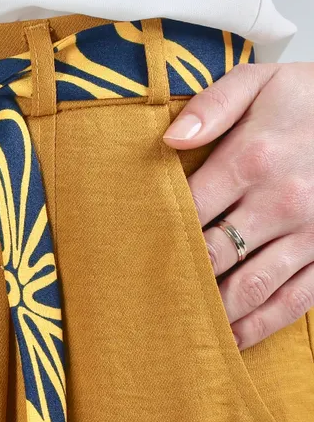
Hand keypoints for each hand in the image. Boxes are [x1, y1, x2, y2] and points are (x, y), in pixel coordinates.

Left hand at [163, 62, 313, 350]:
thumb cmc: (308, 99)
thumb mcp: (261, 82)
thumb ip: (213, 106)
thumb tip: (168, 140)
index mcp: (251, 159)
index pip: (187, 208)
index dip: (155, 234)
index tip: (127, 255)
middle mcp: (278, 202)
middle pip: (212, 254)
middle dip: (176, 280)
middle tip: (141, 301)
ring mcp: (307, 234)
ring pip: (249, 288)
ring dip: (212, 313)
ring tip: (178, 331)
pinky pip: (291, 301)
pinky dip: (259, 326)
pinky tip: (232, 339)